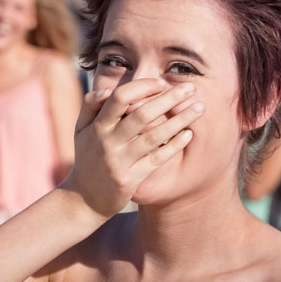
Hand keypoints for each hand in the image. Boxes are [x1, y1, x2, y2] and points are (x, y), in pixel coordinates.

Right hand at [61, 78, 203, 218]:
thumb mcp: (81, 130)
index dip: (143, 86)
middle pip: (142, 113)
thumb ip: (91, 105)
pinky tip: (189, 134)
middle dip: (170, 98)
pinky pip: (157, 159)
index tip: (162, 82)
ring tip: (199, 108)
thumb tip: (108, 90)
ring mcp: (119, 161)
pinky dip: (174, 145)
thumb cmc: (88, 158)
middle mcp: (107, 141)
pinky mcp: (130, 179)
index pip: (120, 97)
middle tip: (191, 88)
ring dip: (180, 120)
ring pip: (154, 136)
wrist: (83, 199)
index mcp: (96, 125)